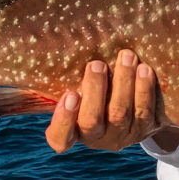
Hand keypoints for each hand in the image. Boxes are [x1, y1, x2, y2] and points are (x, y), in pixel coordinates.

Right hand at [45, 49, 159, 152]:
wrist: (135, 105)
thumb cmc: (93, 89)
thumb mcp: (74, 86)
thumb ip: (58, 77)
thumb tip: (32, 41)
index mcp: (73, 132)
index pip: (60, 138)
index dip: (63, 120)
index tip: (68, 94)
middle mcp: (97, 138)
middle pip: (92, 121)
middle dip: (95, 91)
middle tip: (97, 64)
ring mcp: (123, 135)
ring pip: (121, 114)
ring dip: (124, 84)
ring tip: (126, 57)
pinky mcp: (147, 129)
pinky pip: (147, 112)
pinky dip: (145, 90)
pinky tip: (145, 70)